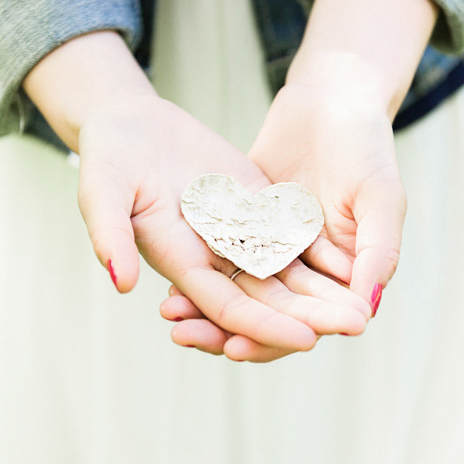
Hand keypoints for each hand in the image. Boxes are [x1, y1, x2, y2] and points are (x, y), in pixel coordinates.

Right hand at [76, 95, 368, 355]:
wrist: (129, 124)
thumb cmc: (107, 157)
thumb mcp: (101, 190)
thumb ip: (110, 234)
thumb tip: (119, 282)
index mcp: (178, 261)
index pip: (228, 305)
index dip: (265, 325)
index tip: (306, 339)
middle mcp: (211, 256)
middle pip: (267, 297)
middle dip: (309, 315)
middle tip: (354, 325)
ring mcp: (235, 233)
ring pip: (285, 272)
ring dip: (322, 291)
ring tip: (362, 303)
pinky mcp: (253, 207)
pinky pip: (289, 234)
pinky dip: (320, 251)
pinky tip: (356, 260)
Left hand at [159, 0, 435, 353]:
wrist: (334, 95)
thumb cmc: (367, 144)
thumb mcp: (382, 197)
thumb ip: (379, 252)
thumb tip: (367, 312)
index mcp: (340, 275)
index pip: (303, 325)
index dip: (270, 341)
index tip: (235, 348)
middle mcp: (304, 270)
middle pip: (261, 316)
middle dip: (223, 331)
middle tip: (184, 334)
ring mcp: (272, 247)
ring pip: (235, 290)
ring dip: (203, 307)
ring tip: (169, 312)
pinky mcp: (245, 224)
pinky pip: (217, 255)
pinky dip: (194, 269)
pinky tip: (164, 278)